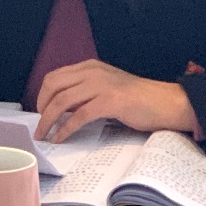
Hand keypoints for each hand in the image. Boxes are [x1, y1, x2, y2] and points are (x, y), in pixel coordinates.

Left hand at [33, 59, 199, 143]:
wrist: (165, 103)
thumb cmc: (138, 100)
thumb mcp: (107, 88)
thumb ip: (85, 93)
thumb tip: (62, 110)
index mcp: (90, 67)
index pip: (55, 77)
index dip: (42, 96)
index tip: (40, 112)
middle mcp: (92, 72)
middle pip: (53, 85)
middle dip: (41, 107)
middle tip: (40, 125)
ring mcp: (101, 85)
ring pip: (62, 100)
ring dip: (48, 120)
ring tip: (44, 135)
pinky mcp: (110, 101)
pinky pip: (79, 116)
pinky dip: (65, 129)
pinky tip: (60, 138)